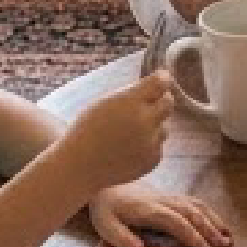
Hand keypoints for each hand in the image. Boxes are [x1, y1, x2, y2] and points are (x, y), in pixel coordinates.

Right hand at [55, 71, 172, 189]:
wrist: (78, 167)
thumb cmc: (87, 131)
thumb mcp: (104, 104)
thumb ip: (131, 95)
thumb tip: (158, 85)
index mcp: (130, 102)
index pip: (161, 82)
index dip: (163, 79)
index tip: (162, 79)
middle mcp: (144, 120)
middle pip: (169, 102)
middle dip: (161, 100)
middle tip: (151, 104)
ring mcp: (150, 142)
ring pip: (163, 127)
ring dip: (152, 128)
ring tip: (127, 135)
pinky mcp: (152, 160)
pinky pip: (157, 147)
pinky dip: (147, 147)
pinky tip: (127, 150)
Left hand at [88, 181, 232, 246]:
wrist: (106, 181)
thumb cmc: (106, 207)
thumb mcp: (105, 225)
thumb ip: (121, 239)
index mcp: (149, 210)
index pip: (176, 222)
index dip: (192, 235)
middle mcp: (163, 201)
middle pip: (192, 213)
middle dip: (210, 230)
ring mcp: (169, 197)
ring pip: (197, 206)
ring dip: (213, 221)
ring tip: (227, 237)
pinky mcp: (170, 196)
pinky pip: (194, 202)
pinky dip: (209, 213)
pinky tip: (217, 223)